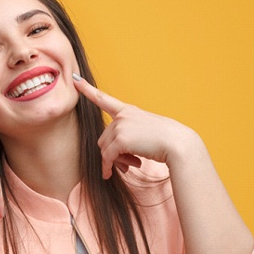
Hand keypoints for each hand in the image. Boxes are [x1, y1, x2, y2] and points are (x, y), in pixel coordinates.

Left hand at [73, 75, 191, 178]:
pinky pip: (107, 157)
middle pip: (103, 138)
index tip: (75, 79)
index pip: (104, 99)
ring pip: (104, 149)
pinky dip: (108, 167)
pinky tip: (110, 174)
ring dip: (113, 161)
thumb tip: (111, 157)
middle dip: (111, 154)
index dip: (88, 89)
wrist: (177, 144)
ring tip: (130, 166)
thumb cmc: (165, 141)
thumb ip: (127, 138)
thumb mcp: (144, 133)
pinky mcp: (121, 139)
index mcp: (128, 111)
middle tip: (127, 164)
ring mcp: (121, 126)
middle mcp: (123, 115)